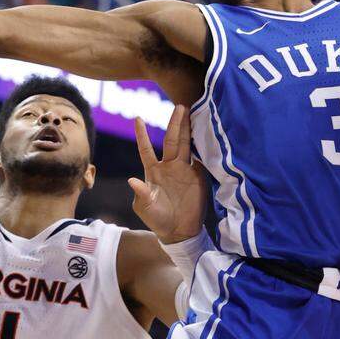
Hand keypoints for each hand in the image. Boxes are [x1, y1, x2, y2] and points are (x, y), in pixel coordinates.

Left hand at [128, 106, 206, 243]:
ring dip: (189, 130)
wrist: (178, 232)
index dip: (142, 134)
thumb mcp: (145, 207)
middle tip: (180, 107)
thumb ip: (141, 193)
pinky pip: (201, 160)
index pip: (146, 149)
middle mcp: (169, 167)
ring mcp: (185, 171)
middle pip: (172, 141)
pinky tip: (207, 134)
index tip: (138, 118)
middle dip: (175, 124)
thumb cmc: (157, 219)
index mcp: (153, 172)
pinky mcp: (198, 178)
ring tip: (192, 113)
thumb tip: (132, 180)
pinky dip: (204, 148)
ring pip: (187, 146)